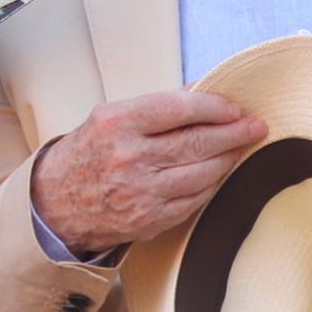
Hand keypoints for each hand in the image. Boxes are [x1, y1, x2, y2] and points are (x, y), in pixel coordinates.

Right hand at [31, 90, 265, 254]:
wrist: (56, 203)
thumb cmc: (87, 154)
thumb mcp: (110, 118)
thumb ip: (156, 107)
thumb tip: (202, 93)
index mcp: (117, 123)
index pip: (179, 108)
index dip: (215, 107)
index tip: (234, 107)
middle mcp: (129, 157)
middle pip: (198, 142)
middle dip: (235, 133)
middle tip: (256, 126)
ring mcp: (141, 191)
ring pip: (203, 173)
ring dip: (230, 158)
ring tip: (242, 147)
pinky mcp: (151, 218)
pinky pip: (195, 199)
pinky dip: (212, 184)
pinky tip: (219, 172)